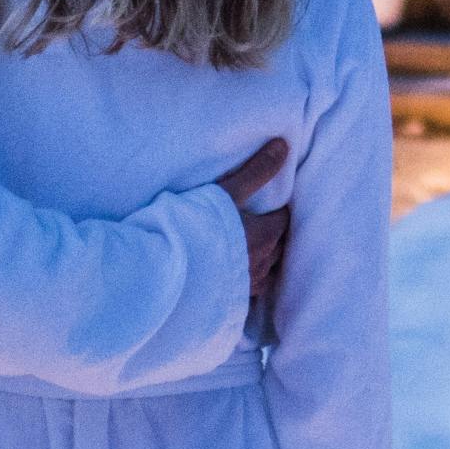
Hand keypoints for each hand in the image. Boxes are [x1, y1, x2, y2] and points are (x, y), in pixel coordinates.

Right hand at [215, 137, 290, 339]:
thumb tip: (283, 145)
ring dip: (263, 260)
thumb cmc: (197, 228)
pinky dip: (247, 281)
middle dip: (275, 236)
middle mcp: (259, 264)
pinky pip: (248, 292)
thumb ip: (256, 171)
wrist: (166, 274)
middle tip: (266, 224)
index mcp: (263, 236)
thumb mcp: (226, 193)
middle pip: (278, 247)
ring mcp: (245, 287)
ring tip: (252, 251)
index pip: (282, 220)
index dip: (279, 210)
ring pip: (265, 271)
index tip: (273, 204)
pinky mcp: (228, 303)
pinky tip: (234, 279)